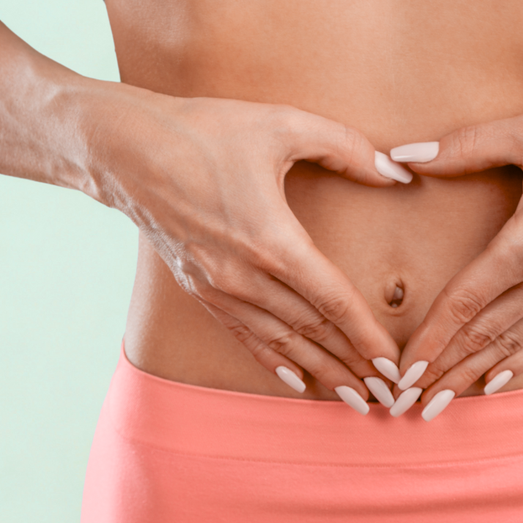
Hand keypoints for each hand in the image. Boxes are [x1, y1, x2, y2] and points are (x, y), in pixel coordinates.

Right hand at [90, 90, 412, 412]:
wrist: (124, 148)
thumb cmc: (206, 130)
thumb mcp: (283, 123)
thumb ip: (347, 147)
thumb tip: (398, 172)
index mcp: (271, 240)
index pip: (332, 301)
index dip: (366, 336)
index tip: (393, 364)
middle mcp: (244, 276)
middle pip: (312, 332)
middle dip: (354, 366)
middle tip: (390, 394)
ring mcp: (218, 288)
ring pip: (281, 343)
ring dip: (321, 372)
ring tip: (354, 399)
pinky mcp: (200, 289)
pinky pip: (245, 336)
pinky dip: (275, 361)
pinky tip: (298, 380)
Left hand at [388, 108, 522, 419]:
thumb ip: (464, 147)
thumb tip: (403, 156)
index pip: (464, 305)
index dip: (429, 340)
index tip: (399, 370)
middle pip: (481, 338)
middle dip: (439, 371)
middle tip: (403, 402)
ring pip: (510, 348)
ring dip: (469, 377)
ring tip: (435, 404)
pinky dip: (514, 365)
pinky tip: (492, 385)